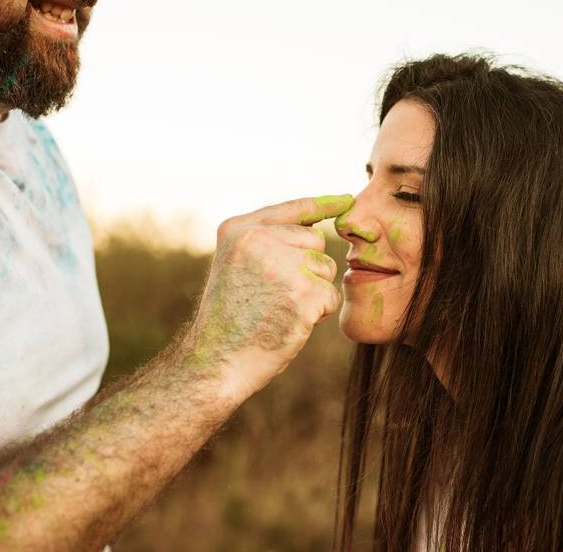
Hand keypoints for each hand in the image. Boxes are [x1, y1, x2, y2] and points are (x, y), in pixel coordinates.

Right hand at [184, 194, 353, 397]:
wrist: (216, 361)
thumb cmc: (228, 320)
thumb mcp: (235, 265)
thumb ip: (265, 242)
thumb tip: (315, 228)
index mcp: (239, 229)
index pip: (292, 209)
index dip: (323, 204)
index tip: (346, 201)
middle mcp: (260, 239)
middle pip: (315, 240)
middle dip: (308, 268)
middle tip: (275, 296)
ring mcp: (282, 265)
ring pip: (326, 268)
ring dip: (312, 291)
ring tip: (278, 310)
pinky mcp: (303, 293)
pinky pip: (330, 296)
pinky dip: (318, 313)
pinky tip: (289, 322)